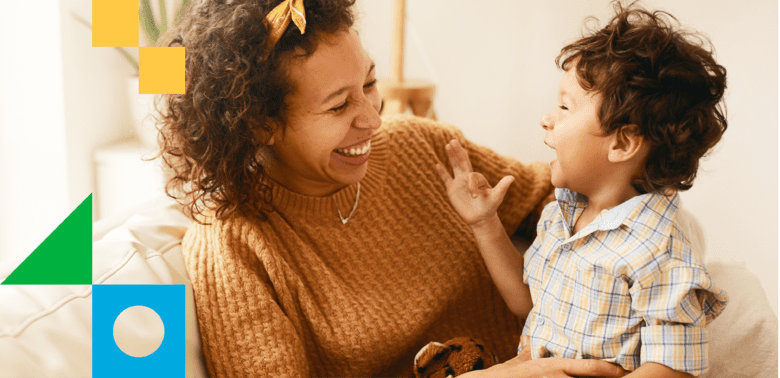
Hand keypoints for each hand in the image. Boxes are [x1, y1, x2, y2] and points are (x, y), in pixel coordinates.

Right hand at [435, 139, 514, 227]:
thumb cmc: (490, 207)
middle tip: (453, 140)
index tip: (474, 196)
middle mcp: (467, 177)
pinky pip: (446, 179)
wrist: (480, 218)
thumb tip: (512, 177)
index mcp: (476, 178)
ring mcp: (458, 183)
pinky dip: (442, 172)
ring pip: (454, 166)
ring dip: (451, 156)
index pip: (472, 174)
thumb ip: (502, 186)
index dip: (472, 183)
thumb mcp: (497, 196)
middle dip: (457, 152)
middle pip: (462, 161)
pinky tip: (437, 165)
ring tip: (447, 145)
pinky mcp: (452, 190)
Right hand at [461, 335, 625, 377]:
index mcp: (551, 366)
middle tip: (626, 377)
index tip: (622, 370)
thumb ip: (527, 353)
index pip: (585, 367)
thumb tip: (530, 340)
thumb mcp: (516, 363)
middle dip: (606, 377)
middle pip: (585, 377)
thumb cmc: (501, 376)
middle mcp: (553, 376)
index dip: (606, 369)